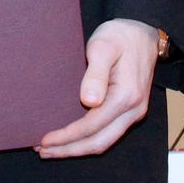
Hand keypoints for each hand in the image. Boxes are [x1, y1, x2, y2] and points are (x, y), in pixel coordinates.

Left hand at [36, 18, 158, 157]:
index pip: (91, 126)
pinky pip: (108, 133)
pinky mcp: (129, 111)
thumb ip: (96, 74)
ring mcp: (134, 113)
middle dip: (69, 150)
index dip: (67, 136)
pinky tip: (71, 137)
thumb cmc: (119, 36)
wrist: (142, 31)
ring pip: (104, 142)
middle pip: (98, 142)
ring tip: (52, 149)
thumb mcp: (103, 46)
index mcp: (126, 96)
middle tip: (41, 150)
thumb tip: (89, 101)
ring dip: (77, 148)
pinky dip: (87, 139)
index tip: (45, 140)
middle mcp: (133, 110)